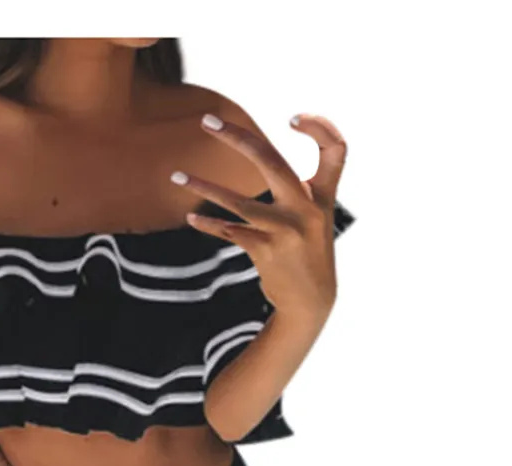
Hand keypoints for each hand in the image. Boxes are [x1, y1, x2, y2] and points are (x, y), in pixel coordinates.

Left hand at [173, 111, 347, 326]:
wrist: (311, 301)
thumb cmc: (309, 251)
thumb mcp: (316, 217)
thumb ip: (300, 189)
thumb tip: (265, 158)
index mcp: (324, 196)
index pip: (335, 149)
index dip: (320, 126)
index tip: (293, 118)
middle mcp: (307, 209)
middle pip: (271, 161)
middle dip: (237, 137)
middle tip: (207, 121)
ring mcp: (285, 230)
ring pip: (238, 201)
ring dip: (203, 187)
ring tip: (176, 176)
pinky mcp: (266, 251)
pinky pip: (230, 231)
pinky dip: (209, 225)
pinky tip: (191, 218)